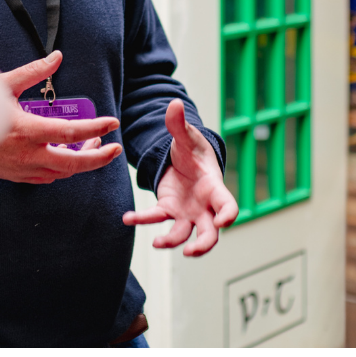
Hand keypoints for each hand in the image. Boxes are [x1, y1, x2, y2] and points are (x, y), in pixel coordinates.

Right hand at [0, 50, 122, 184]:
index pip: (72, 132)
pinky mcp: (17, 177)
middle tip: (115, 148)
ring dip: (80, 161)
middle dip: (99, 158)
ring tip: (90, 145)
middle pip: (74, 164)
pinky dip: (62, 169)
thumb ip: (33, 72)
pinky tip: (65, 156)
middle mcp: (29, 154)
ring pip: (63, 173)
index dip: (96, 128)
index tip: (112, 123)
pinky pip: (48, 178)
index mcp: (28, 130)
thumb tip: (57, 57)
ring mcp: (23, 169)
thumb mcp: (3, 85)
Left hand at [123, 99, 237, 253]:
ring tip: (156, 242)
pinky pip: (156, 218)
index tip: (222, 222)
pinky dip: (142, 220)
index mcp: (215, 189)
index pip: (228, 206)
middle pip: (210, 233)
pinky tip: (127, 218)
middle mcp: (204, 206)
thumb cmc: (194, 150)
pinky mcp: (169, 211)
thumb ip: (180, 125)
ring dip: (172, 242)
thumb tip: (174, 104)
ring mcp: (187, 212)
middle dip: (203, 245)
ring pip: (184, 234)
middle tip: (191, 252)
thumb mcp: (187, 137)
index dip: (228, 216)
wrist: (183, 159)